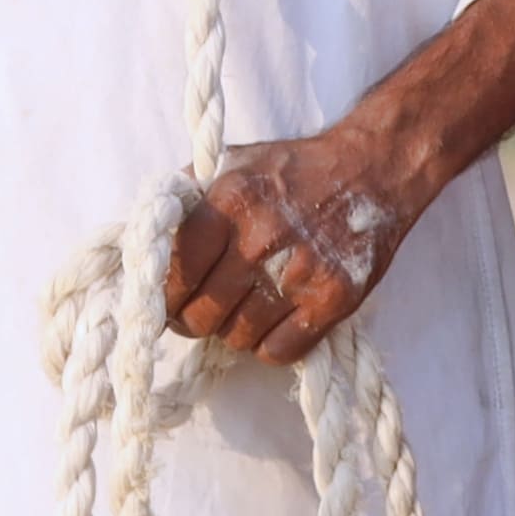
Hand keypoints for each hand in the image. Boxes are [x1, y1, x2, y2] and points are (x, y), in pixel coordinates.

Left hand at [173, 117, 436, 365]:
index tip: (168, 300)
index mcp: (230, 201)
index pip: (174, 274)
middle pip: (200, 315)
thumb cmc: (294, 169)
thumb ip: (189, 197)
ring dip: (232, 331)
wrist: (373, 168)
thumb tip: (141, 241)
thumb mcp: (234, 164)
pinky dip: (268, 345)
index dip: (164, 295)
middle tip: (200, 312)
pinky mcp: (333, 300)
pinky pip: (278, 351)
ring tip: (242, 311)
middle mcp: (261, 239)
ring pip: (237, 338)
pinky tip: (273, 322)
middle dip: (193, 319)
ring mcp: (300, 274)